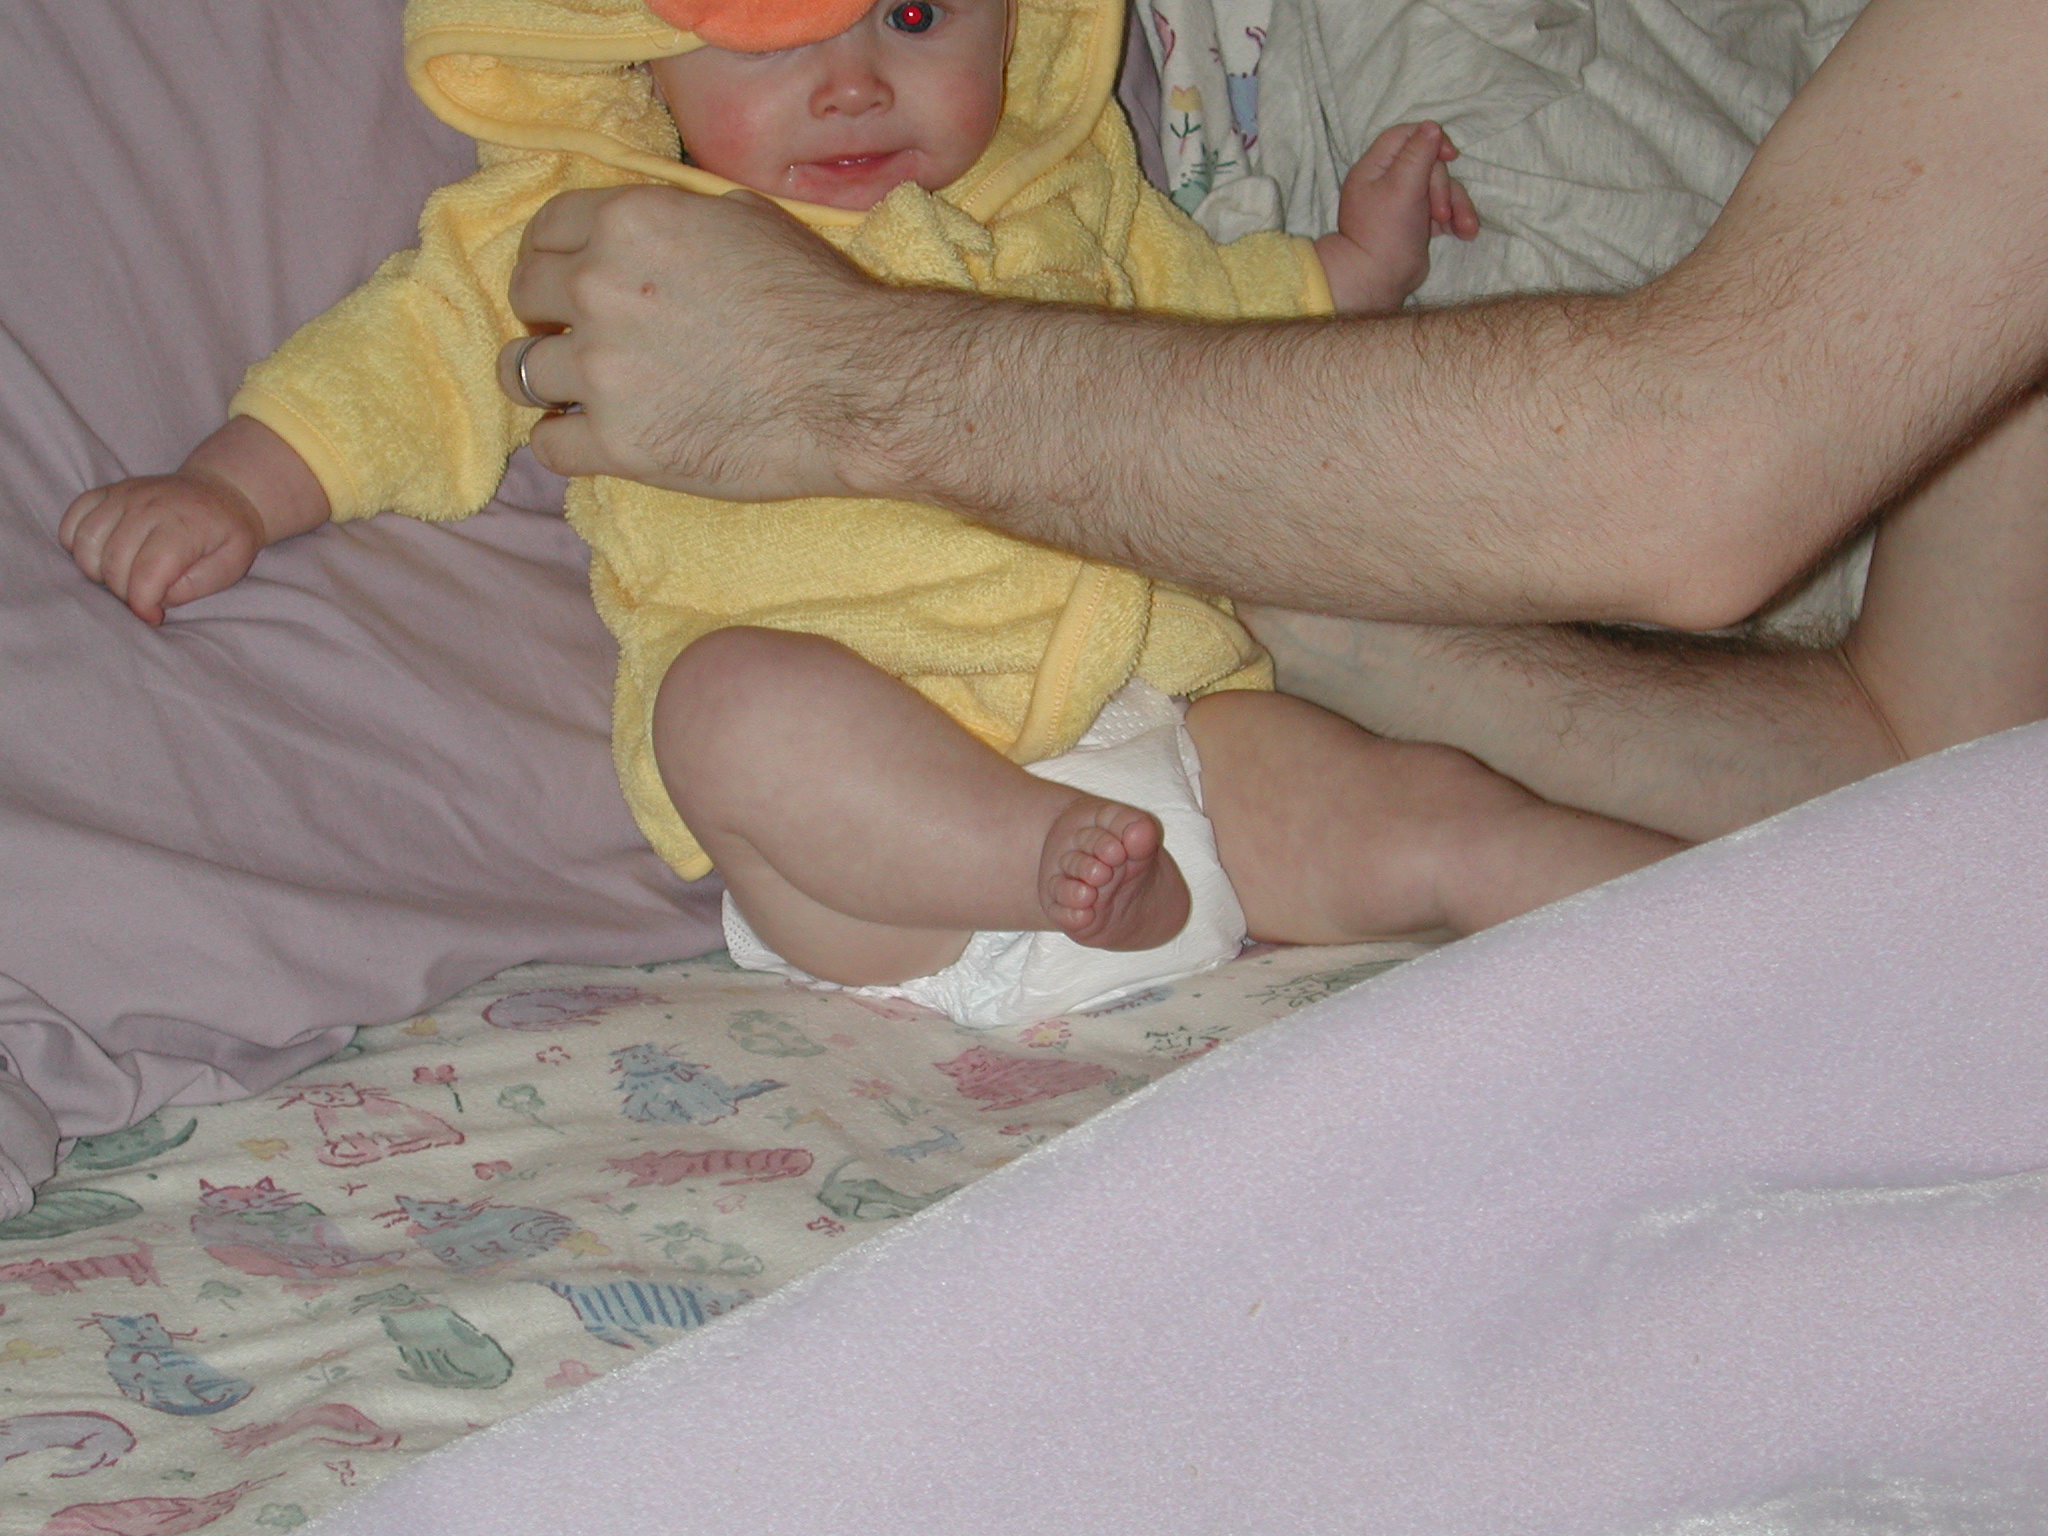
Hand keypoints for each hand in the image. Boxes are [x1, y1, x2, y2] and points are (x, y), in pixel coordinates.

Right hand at [60, 471, 265, 625]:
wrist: (221, 493)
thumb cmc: (227, 534)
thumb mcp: (232, 564)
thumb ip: (195, 586)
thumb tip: (157, 599)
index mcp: (181, 526)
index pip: (146, 574)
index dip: (143, 605)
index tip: (153, 617)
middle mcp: (146, 506)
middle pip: (113, 564)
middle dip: (125, 593)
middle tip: (145, 598)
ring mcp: (122, 495)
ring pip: (86, 544)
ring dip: (98, 572)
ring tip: (124, 578)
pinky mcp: (105, 492)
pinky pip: (72, 521)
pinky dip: (77, 545)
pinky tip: (101, 557)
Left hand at [501, 185, 894, 500]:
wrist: (854, 388)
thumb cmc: (818, 301)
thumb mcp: (750, 219)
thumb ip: (682, 221)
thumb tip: (662, 234)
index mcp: (628, 223)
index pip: (546, 229)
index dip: (553, 255)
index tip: (565, 279)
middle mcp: (597, 288)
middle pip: (525, 296)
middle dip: (547, 315)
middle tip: (581, 337)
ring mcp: (600, 370)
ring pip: (519, 372)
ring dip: (547, 381)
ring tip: (580, 394)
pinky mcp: (616, 443)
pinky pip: (548, 446)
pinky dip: (564, 444)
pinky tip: (592, 442)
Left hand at [1314, 121, 1479, 313]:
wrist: (1377, 281)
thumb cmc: (1386, 232)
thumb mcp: (1402, 186)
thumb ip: (1418, 154)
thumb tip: (1432, 126)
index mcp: (1375, 168)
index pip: (1405, 136)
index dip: (1430, 140)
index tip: (1450, 155)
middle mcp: (1387, 181)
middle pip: (1428, 164)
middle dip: (1443, 187)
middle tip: (1441, 212)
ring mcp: (1403, 202)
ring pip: (1440, 188)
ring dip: (1457, 205)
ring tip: (1464, 228)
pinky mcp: (1417, 222)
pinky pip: (1442, 209)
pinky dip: (1455, 219)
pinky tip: (1464, 234)